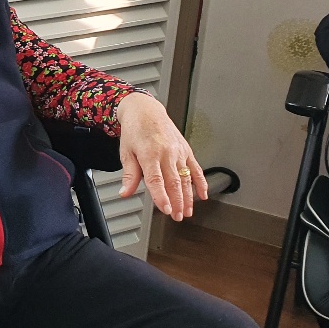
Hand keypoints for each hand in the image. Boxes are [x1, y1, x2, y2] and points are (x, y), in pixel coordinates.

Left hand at [115, 93, 207, 221]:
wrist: (145, 110)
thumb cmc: (134, 130)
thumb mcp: (126, 152)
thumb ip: (129, 175)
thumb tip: (125, 192)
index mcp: (149, 154)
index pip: (156, 180)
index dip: (162, 196)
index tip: (166, 210)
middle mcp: (166, 153)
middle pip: (174, 182)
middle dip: (177, 202)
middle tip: (177, 217)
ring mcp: (178, 151)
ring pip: (186, 178)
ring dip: (189, 197)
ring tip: (187, 211)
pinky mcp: (186, 150)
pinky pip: (196, 168)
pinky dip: (201, 182)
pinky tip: (203, 195)